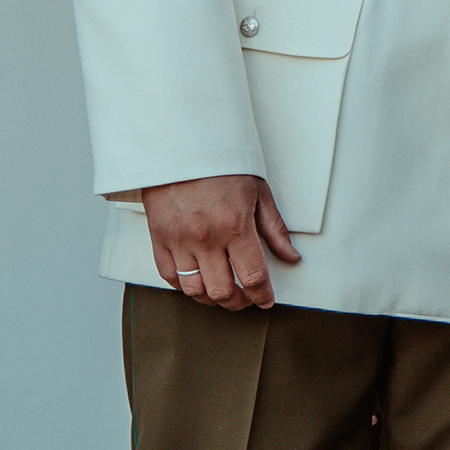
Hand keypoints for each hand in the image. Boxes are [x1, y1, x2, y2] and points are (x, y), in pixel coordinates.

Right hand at [144, 174, 300, 310]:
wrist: (180, 147)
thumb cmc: (221, 167)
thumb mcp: (257, 192)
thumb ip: (274, 229)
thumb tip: (291, 256)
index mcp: (234, 226)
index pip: (252, 276)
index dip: (262, 296)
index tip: (266, 300)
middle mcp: (206, 237)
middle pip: (222, 291)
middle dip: (239, 302)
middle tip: (246, 299)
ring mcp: (179, 240)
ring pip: (194, 290)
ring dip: (212, 299)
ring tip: (223, 293)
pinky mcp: (159, 238)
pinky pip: (169, 277)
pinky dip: (184, 286)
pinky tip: (197, 282)